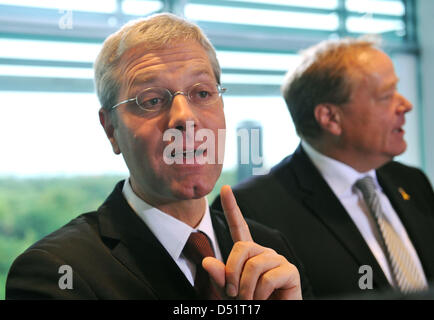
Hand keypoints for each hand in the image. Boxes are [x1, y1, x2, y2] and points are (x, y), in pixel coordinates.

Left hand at [203, 185, 301, 299]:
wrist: (272, 316)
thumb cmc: (251, 303)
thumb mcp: (229, 291)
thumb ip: (219, 277)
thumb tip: (207, 261)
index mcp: (248, 254)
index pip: (238, 226)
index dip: (232, 207)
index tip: (225, 188)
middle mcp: (263, 252)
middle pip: (241, 248)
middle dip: (232, 273)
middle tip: (233, 294)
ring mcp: (278, 260)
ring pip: (253, 265)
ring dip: (246, 289)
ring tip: (250, 301)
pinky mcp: (290, 271)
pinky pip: (268, 278)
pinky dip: (260, 295)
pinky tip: (264, 300)